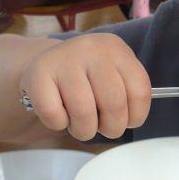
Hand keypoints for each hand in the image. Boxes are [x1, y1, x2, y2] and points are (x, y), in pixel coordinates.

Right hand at [17, 33, 151, 139]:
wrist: (43, 62)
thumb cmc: (85, 78)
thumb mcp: (112, 75)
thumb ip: (128, 93)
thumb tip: (133, 119)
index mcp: (116, 49)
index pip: (140, 91)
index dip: (135, 116)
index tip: (126, 120)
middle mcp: (92, 49)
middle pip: (114, 104)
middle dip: (111, 128)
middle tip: (102, 127)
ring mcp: (64, 59)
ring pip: (83, 113)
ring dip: (84, 130)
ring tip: (80, 124)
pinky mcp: (38, 73)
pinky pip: (55, 115)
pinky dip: (59, 124)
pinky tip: (60, 113)